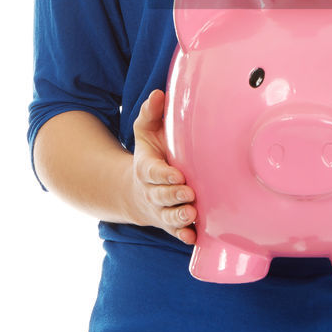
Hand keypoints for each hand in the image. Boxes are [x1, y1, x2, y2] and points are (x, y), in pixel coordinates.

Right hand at [131, 89, 197, 244]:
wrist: (139, 189)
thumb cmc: (151, 155)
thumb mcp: (146, 133)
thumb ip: (151, 114)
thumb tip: (159, 93)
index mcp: (146, 168)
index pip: (153, 172)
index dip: (163, 175)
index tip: (177, 174)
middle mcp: (152, 191)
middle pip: (160, 196)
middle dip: (173, 196)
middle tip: (188, 195)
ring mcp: (160, 209)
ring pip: (167, 216)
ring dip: (178, 217)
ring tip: (191, 214)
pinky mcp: (169, 222)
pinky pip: (175, 232)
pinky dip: (182, 235)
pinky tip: (192, 238)